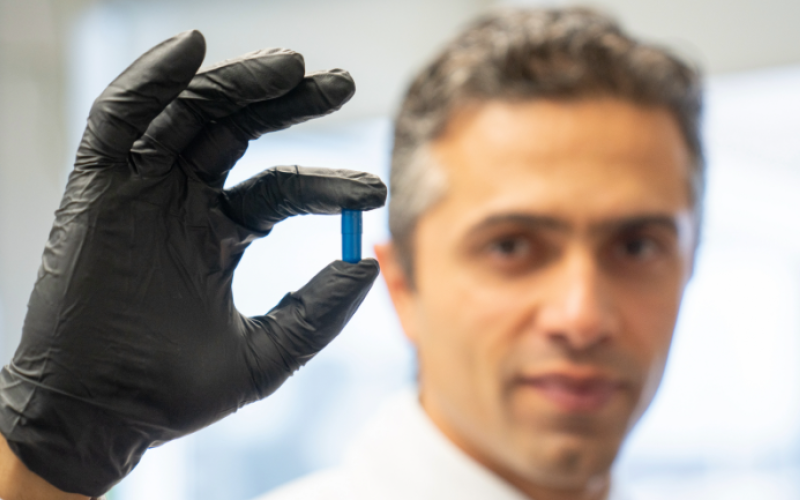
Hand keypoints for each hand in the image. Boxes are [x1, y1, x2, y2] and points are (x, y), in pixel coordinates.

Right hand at [0, 30, 384, 496]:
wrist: (103, 419)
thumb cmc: (177, 393)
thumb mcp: (267, 353)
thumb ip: (318, 312)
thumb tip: (368, 264)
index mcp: (222, 234)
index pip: (283, 188)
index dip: (328, 183)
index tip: (373, 191)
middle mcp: (185, 203)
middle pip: (240, 131)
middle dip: (289, 102)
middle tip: (342, 84)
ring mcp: (143, 191)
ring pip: (191, 114)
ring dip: (238, 82)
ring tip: (293, 67)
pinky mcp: (98, 189)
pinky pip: (119, 118)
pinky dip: (150, 79)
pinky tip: (192, 48)